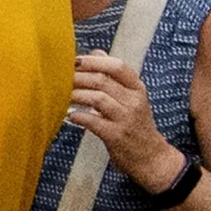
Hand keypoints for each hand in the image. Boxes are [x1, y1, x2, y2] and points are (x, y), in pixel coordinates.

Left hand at [65, 49, 185, 183]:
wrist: (151, 158)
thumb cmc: (136, 125)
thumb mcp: (131, 98)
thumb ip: (114, 76)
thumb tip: (95, 52)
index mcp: (137, 88)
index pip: (118, 66)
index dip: (94, 61)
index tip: (74, 60)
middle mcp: (134, 101)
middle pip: (102, 80)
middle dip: (77, 77)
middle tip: (59, 77)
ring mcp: (126, 119)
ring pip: (97, 98)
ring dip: (75, 94)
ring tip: (61, 94)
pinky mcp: (116, 136)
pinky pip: (93, 121)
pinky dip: (78, 116)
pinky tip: (69, 115)